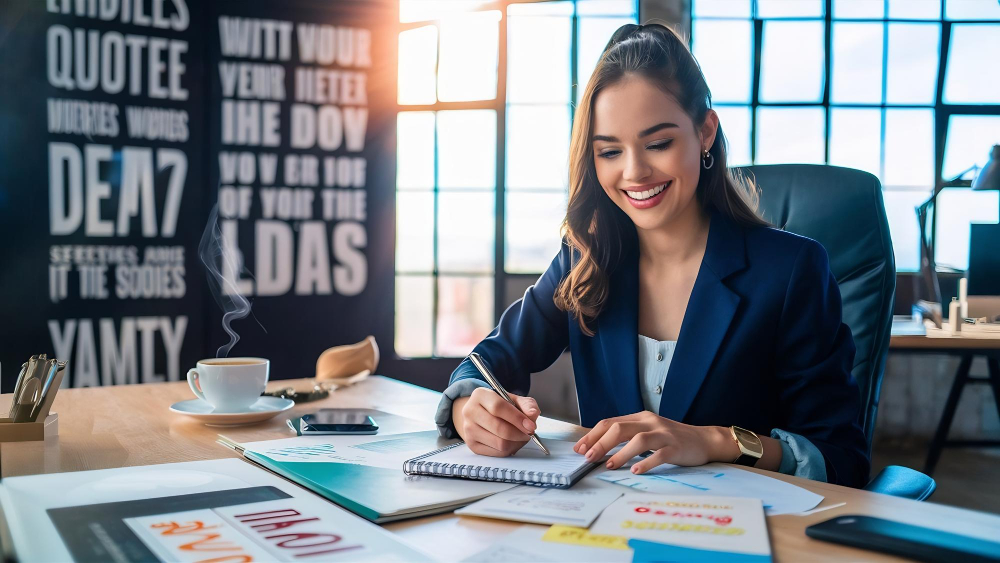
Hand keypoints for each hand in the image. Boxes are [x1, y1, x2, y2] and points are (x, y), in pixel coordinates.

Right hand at [453, 387, 540, 456]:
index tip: (531, 426)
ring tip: (520, 436)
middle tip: (529, 433)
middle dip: (519, 433)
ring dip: (516, 442)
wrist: (481, 414)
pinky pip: (497, 453)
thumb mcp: (514, 399)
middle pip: (499, 428)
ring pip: (499, 443)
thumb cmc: (500, 406)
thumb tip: (533, 414)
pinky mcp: (472, 445)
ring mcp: (468, 430)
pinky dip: (509, 449)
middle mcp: (470, 411)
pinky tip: (511, 442)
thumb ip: (527, 404)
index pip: (498, 407)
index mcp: (480, 395)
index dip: (517, 418)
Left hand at [574, 411, 737, 473]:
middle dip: (600, 443)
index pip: (610, 422)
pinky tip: (636, 471)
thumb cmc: (671, 439)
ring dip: (620, 453)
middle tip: (588, 458)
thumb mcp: (647, 432)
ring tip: (608, 465)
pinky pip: (659, 454)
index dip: (592, 435)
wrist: (704, 440)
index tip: (579, 449)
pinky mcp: (676, 447)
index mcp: (640, 417)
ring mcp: (664, 434)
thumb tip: (598, 448)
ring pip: (638, 440)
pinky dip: (646, 462)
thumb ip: (627, 436)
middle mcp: (650, 422)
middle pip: (620, 428)